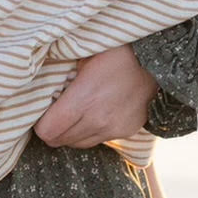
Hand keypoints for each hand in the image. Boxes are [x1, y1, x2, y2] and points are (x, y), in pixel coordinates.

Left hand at [35, 45, 156, 147]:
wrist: (157, 62)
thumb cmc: (116, 53)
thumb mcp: (83, 56)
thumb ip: (62, 76)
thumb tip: (42, 88)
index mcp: (83, 99)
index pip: (48, 131)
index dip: (40, 123)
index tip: (43, 112)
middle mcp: (97, 120)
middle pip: (59, 141)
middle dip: (53, 129)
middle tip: (56, 113)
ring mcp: (113, 129)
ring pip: (78, 144)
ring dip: (71, 133)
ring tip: (74, 114)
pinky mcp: (126, 132)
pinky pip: (98, 140)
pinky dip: (91, 131)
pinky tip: (95, 114)